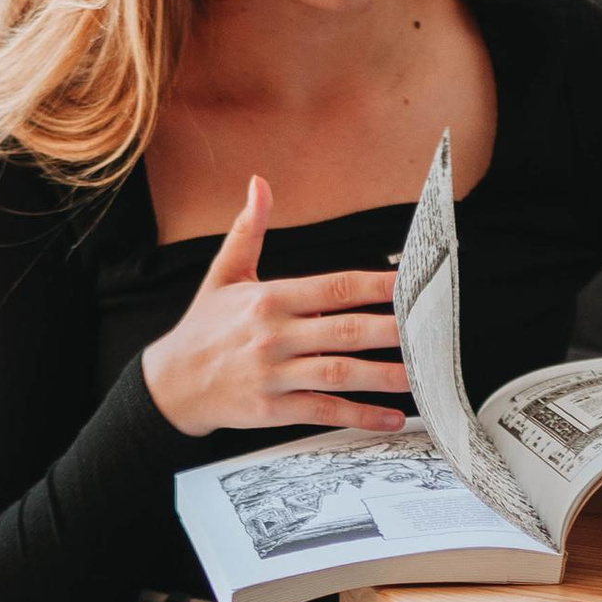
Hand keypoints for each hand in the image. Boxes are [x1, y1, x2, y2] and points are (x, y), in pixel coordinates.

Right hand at [140, 175, 408, 439]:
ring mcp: (274, 374)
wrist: (169, 384)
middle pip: (345, 331)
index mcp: (269, 299)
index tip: (410, 285)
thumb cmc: (203, 329)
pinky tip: (390, 417)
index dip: (375, 286)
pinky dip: (359, 415)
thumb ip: (249, 230)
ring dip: (385, 376)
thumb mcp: (223, 274)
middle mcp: (274, 335)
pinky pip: (324, 410)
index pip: (334, 288)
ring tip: (421, 377)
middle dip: (393, 331)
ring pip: (340, 373)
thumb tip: (258, 183)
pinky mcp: (272, 409)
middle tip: (432, 332)